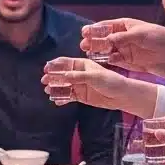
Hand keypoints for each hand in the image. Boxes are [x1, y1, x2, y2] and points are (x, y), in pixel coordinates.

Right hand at [40, 57, 157, 115]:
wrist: (120, 96)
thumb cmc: (110, 81)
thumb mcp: (94, 77)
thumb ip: (78, 77)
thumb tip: (62, 76)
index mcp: (83, 64)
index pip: (66, 63)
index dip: (55, 65)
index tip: (46, 68)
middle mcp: (79, 74)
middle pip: (62, 75)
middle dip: (52, 77)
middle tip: (44, 80)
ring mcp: (79, 85)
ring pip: (63, 86)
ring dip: (55, 88)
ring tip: (48, 91)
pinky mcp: (81, 96)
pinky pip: (68, 96)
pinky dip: (62, 98)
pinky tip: (55, 101)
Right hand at [80, 18, 164, 69]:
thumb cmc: (156, 36)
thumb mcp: (138, 34)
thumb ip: (122, 37)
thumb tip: (107, 40)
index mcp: (124, 25)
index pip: (105, 26)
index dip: (94, 29)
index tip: (84, 32)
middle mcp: (122, 36)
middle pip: (103, 38)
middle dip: (93, 41)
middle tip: (83, 45)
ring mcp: (124, 48)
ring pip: (107, 50)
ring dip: (99, 52)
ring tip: (89, 54)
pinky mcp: (128, 59)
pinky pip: (115, 59)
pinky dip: (109, 60)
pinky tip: (105, 61)